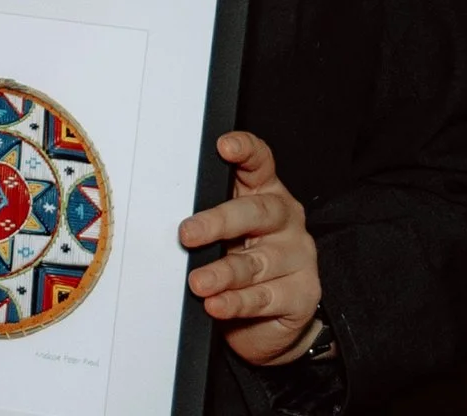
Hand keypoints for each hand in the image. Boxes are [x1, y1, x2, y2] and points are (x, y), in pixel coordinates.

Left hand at [176, 130, 323, 365]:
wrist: (264, 319)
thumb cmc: (236, 260)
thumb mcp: (220, 233)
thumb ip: (203, 219)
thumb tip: (164, 218)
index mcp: (264, 192)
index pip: (259, 162)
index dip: (245, 150)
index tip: (223, 146)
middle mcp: (286, 219)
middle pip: (257, 212)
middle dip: (219, 222)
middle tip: (188, 234)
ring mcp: (299, 256)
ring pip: (257, 262)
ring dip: (223, 273)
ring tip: (198, 283)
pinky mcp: (302, 293)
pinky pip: (265, 297)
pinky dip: (237, 302)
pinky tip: (217, 304)